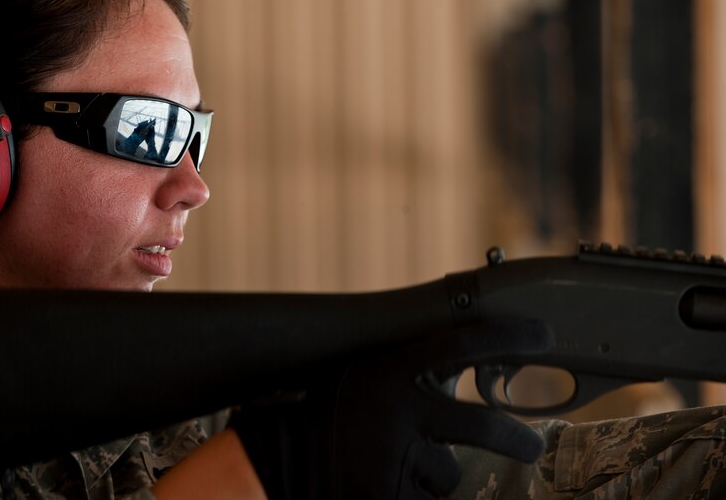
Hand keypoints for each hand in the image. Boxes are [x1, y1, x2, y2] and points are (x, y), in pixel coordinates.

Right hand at [229, 319, 552, 499]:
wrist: (277, 458)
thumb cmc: (317, 412)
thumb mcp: (358, 373)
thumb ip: (402, 367)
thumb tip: (460, 362)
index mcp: (389, 368)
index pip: (461, 343)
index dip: (506, 336)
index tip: (542, 335)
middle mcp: (398, 408)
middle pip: (483, 424)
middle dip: (515, 437)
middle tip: (530, 444)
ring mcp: (396, 456)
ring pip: (448, 473)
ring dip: (433, 474)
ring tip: (396, 467)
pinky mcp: (391, 495)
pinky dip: (416, 496)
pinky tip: (389, 485)